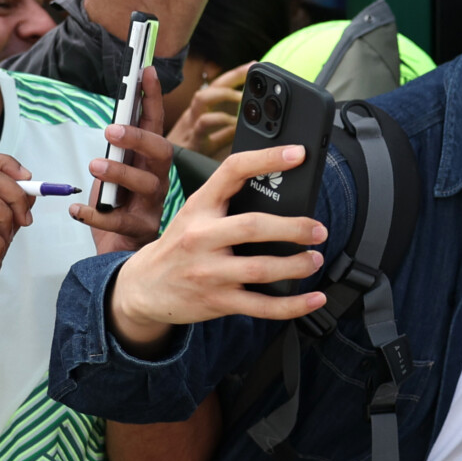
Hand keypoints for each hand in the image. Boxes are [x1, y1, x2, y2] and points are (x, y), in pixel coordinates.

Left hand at [75, 67, 170, 252]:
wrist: (120, 253)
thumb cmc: (118, 208)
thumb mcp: (116, 174)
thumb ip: (117, 153)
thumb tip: (113, 125)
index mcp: (150, 162)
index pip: (155, 124)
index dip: (152, 97)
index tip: (146, 71)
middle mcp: (157, 180)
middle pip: (160, 152)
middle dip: (138, 137)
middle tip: (111, 130)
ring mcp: (152, 206)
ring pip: (145, 185)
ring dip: (119, 173)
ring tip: (94, 166)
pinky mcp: (139, 230)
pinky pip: (118, 221)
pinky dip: (94, 214)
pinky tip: (76, 209)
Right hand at [105, 144, 328, 353]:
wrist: (143, 287)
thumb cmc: (179, 245)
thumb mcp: (194, 214)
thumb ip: (228, 202)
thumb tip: (281, 193)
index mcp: (199, 207)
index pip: (232, 171)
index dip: (267, 159)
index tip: (298, 154)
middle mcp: (202, 237)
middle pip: (253, 226)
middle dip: (294, 227)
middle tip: (318, 229)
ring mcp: (208, 272)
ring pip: (261, 269)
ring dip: (297, 265)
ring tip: (315, 259)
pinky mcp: (217, 302)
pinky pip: (261, 306)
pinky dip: (293, 305)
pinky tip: (313, 299)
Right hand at [172, 61, 249, 155]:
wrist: (164, 171)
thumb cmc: (189, 155)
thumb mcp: (211, 140)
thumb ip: (228, 132)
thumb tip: (249, 127)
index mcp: (201, 110)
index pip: (219, 85)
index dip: (236, 74)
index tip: (254, 64)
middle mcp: (195, 112)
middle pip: (212, 85)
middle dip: (233, 75)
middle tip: (252, 71)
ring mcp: (191, 124)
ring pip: (202, 97)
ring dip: (225, 94)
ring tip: (243, 96)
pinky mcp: (191, 138)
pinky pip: (204, 123)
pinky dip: (222, 122)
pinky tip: (235, 124)